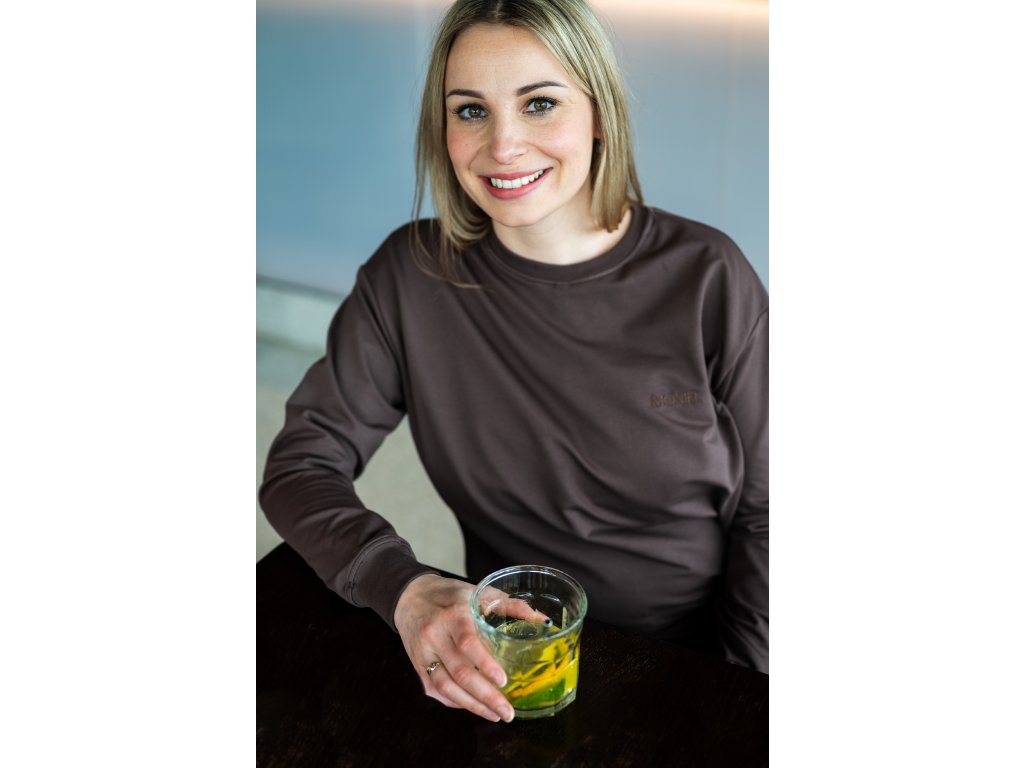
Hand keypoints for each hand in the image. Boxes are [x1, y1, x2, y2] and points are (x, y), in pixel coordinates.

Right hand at [394, 574, 515, 722]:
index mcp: (454, 614)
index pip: (467, 642)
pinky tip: (474, 706)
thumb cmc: (449, 595)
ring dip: (472, 705)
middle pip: (460, 672)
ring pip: (447, 687)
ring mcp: (424, 653)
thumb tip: (542, 620)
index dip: (485, 664)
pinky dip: (456, 702)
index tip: (503, 680)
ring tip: (495, 714)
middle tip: (507, 711)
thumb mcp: (478, 592)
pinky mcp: (417, 666)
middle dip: (485, 696)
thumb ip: (510, 605)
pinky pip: (436, 690)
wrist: (410, 597)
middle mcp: (436, 635)